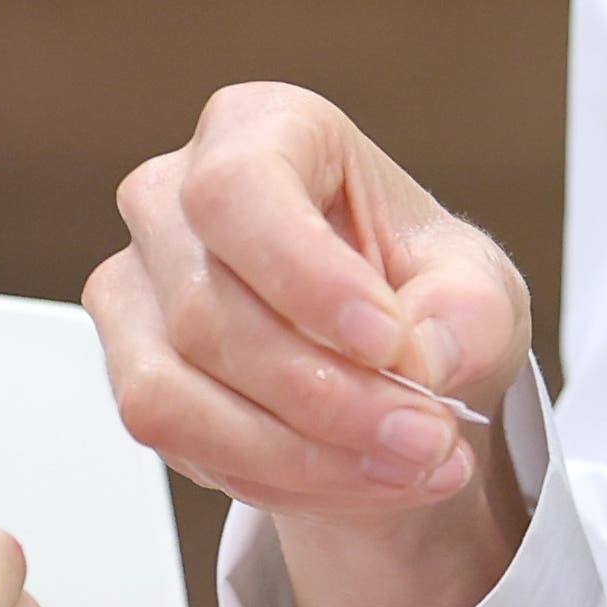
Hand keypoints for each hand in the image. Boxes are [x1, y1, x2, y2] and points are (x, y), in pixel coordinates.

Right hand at [87, 84, 532, 606]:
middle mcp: (173, 196)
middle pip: (209, 310)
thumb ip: (464, 318)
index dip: (305, 277)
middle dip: (328, 398)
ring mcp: (136, 285)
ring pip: (173, 393)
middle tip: (426, 437)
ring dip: (297, 454)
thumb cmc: (418, 292)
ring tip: (402, 467)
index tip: (389, 343)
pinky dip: (274, 478)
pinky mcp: (128, 369)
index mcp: (261, 128)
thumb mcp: (478, 291)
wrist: (389, 362)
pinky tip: (350, 477)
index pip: (240, 189)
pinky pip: (176, 443)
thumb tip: (420, 359)